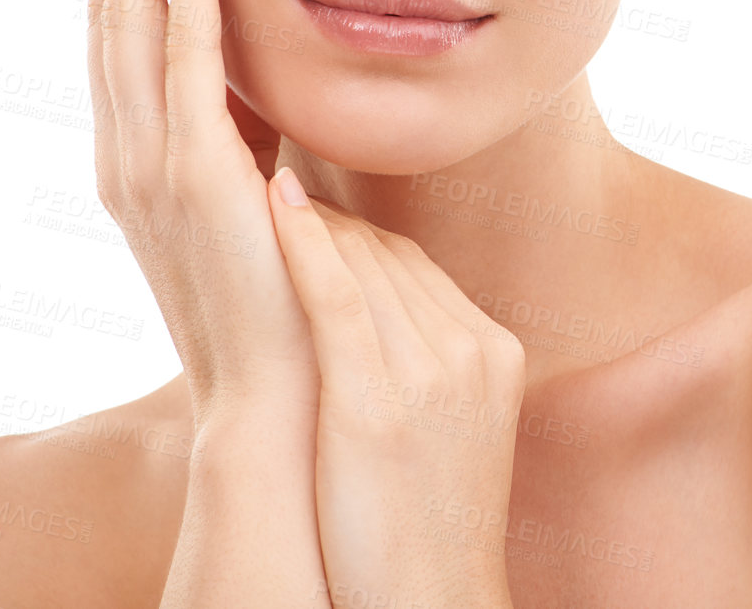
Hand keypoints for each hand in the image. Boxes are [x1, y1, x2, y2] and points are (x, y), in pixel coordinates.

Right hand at [86, 0, 317, 426]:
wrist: (279, 390)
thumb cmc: (276, 294)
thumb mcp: (249, 196)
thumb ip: (242, 135)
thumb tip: (261, 85)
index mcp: (139, 150)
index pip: (123, 24)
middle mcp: (127, 148)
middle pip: (111, 3)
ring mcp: (150, 161)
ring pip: (128, 17)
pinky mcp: (195, 175)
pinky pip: (180, 63)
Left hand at [267, 176, 525, 608]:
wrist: (434, 605)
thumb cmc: (425, 525)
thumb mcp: (452, 426)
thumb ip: (429, 361)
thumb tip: (375, 312)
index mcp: (494, 351)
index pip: (414, 266)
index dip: (354, 235)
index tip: (307, 214)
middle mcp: (471, 350)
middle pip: (388, 257)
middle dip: (327, 220)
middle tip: (271, 189)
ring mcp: (431, 374)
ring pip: (361, 265)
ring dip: (307, 221)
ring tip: (257, 184)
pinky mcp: (376, 402)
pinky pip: (337, 297)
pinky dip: (303, 243)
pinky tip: (274, 204)